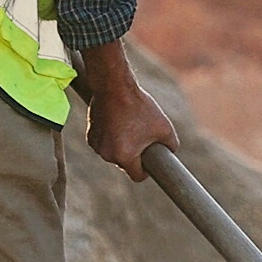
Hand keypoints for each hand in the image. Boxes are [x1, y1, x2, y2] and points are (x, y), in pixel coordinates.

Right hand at [75, 41, 175, 180]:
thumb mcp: (165, 127)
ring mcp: (97, 145)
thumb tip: (170, 153)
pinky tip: (117, 122)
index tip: (150, 161)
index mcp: (125, 157)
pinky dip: (111, 137)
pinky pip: (104, 143)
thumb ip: (171, 145)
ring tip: (130, 126)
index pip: (138, 176)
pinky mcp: (90, 135)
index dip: (146, 170)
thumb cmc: (140, 107)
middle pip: (125, 164)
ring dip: (122, 145)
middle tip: (142, 137)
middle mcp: (107, 155)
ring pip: (114, 153)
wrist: (114, 85)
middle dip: (134, 154)